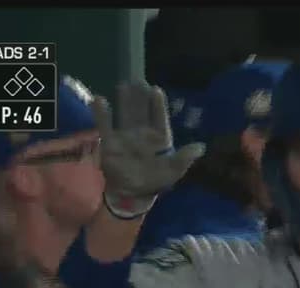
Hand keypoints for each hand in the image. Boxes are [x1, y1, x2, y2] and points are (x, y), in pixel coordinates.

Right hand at [93, 82, 205, 218]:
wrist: (130, 195)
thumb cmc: (154, 182)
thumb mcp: (172, 172)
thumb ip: (183, 159)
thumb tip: (201, 147)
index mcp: (159, 139)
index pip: (159, 118)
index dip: (158, 105)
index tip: (156, 90)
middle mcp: (143, 133)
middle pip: (141, 111)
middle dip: (140, 97)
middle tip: (138, 80)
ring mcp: (126, 136)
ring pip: (125, 114)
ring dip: (125, 101)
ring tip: (124, 84)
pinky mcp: (110, 142)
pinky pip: (105, 125)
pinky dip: (101, 113)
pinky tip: (98, 99)